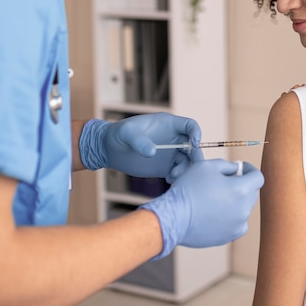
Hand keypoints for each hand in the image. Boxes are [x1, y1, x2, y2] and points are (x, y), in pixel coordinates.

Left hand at [78, 113, 202, 179]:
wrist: (109, 149)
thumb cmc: (118, 134)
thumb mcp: (126, 134)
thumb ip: (139, 141)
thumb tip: (153, 151)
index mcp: (168, 124)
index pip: (190, 125)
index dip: (196, 133)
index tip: (194, 144)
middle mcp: (173, 139)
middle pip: (193, 146)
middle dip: (195, 157)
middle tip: (189, 168)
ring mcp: (170, 153)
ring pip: (188, 161)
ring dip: (186, 170)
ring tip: (173, 176)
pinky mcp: (165, 167)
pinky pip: (178, 172)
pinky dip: (178, 177)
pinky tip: (169, 180)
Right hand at [141, 159, 264, 257]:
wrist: (175, 217)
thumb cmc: (190, 188)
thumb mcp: (208, 166)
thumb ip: (228, 166)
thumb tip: (237, 169)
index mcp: (241, 189)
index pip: (258, 177)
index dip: (250, 170)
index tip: (241, 168)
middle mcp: (244, 209)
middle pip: (252, 193)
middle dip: (242, 184)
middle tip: (225, 181)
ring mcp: (238, 225)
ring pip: (244, 208)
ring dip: (236, 201)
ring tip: (216, 198)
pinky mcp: (229, 236)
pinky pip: (237, 223)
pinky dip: (231, 216)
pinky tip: (216, 213)